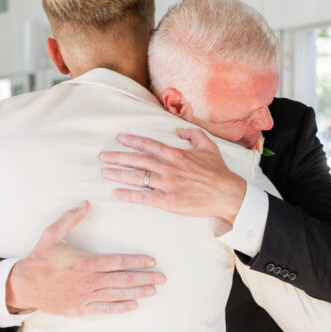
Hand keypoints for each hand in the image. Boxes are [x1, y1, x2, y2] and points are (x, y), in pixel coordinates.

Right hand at [5, 202, 164, 315]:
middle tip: (162, 278)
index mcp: (84, 262)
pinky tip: (134, 305)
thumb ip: (70, 218)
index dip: (137, 261)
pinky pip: (104, 309)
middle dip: (145, 278)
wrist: (24, 285)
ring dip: (137, 292)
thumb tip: (86, 203)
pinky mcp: (80, 309)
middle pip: (122, 279)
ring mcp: (84, 297)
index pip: (117, 262)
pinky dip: (120, 307)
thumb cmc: (40, 258)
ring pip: (117, 294)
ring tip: (153, 290)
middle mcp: (87, 280)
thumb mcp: (52, 234)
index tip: (151, 260)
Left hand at [100, 130, 246, 224]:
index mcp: (176, 154)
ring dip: (119, 174)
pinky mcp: (168, 201)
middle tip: (103, 156)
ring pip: (137, 177)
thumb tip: (179, 130)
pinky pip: (144, 197)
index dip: (133, 141)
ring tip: (104, 172)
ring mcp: (167, 185)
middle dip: (118, 157)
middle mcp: (168, 168)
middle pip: (137, 160)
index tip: (120, 139)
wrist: (227, 193)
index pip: (149, 145)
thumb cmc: (218, 171)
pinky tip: (117, 192)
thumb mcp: (208, 146)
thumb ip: (193, 134)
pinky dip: (129, 194)